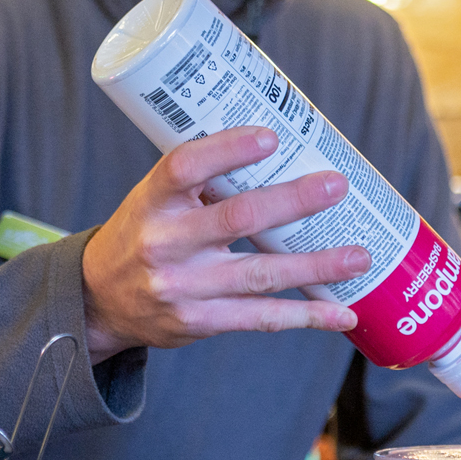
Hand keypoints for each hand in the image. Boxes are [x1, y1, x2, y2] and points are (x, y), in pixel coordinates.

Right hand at [81, 126, 369, 362]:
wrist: (99, 301)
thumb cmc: (144, 233)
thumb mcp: (154, 199)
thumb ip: (204, 181)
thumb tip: (283, 148)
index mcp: (151, 201)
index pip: (185, 167)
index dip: (227, 150)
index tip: (270, 137)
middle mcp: (165, 244)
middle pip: (237, 219)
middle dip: (293, 202)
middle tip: (337, 187)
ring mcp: (184, 288)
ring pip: (260, 275)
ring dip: (316, 266)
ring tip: (360, 256)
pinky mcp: (200, 322)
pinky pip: (261, 318)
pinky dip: (306, 316)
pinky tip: (342, 313)